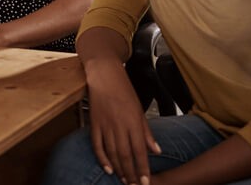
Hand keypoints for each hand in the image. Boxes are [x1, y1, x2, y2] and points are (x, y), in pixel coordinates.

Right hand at [85, 59, 161, 184]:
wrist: (104, 76)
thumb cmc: (124, 90)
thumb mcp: (140, 110)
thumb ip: (147, 132)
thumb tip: (156, 151)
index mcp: (133, 122)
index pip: (139, 151)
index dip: (142, 168)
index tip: (145, 182)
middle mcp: (119, 125)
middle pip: (125, 155)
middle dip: (130, 173)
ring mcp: (105, 125)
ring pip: (111, 152)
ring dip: (118, 169)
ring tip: (124, 180)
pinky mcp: (94, 123)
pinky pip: (97, 145)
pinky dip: (102, 158)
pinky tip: (108, 168)